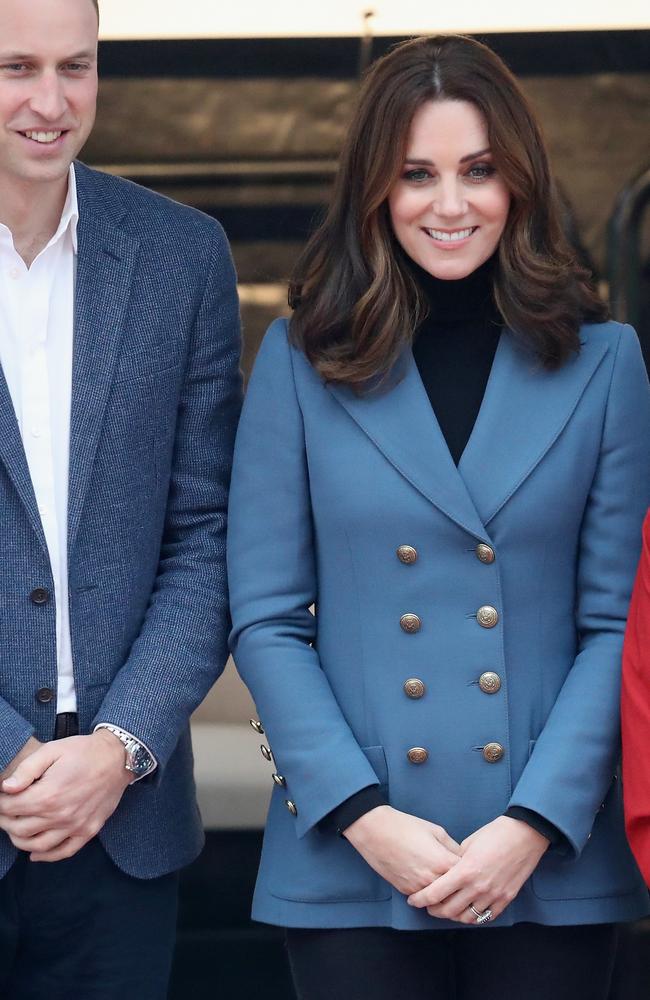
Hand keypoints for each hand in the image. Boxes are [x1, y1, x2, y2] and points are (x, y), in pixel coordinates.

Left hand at [0, 731, 131, 861]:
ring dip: (20, 840)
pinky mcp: (88, 831)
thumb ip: (27, 769)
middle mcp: (60, 815)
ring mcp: (75, 826)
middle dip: (5, 821)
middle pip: (20, 828)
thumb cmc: (83, 751)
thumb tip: (6, 787)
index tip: (0, 797)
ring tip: (15, 829)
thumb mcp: (52, 750)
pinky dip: (47, 856)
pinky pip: (64, 852)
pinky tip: (35, 853)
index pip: (10, 808)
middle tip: (4, 813)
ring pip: (37, 845)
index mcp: (48, 794)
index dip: (0, 803)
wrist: (118, 757)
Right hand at [343, 805, 461, 895]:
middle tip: (464, 884)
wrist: (375, 832)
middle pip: (455, 893)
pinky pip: (424, 899)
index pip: (467, 876)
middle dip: (461, 889)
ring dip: (445, 896)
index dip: (472, 872)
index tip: (473, 868)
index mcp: (443, 862)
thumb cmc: (406, 827)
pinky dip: (429, 895)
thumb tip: (462, 858)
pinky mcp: (406, 892)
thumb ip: (452, 847)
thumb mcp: (436, 831)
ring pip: (440, 901)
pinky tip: (431, 887)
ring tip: (449, 888)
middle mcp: (433, 879)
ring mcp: (419, 888)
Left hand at [407, 815, 549, 923]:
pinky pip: (486, 917)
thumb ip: (455, 861)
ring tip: (447, 910)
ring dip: (453, 916)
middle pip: (448, 910)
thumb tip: (446, 871)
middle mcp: (478, 887)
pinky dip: (474, 917)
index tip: (413, 900)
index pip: (435, 893)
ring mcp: (493, 895)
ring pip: (467, 918)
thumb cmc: (495, 834)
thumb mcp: (468, 844)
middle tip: (428, 907)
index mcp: (465, 871)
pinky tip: (467, 911)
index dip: (420, 900)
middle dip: (434, 911)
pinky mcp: (506, 899)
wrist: (524, 835)